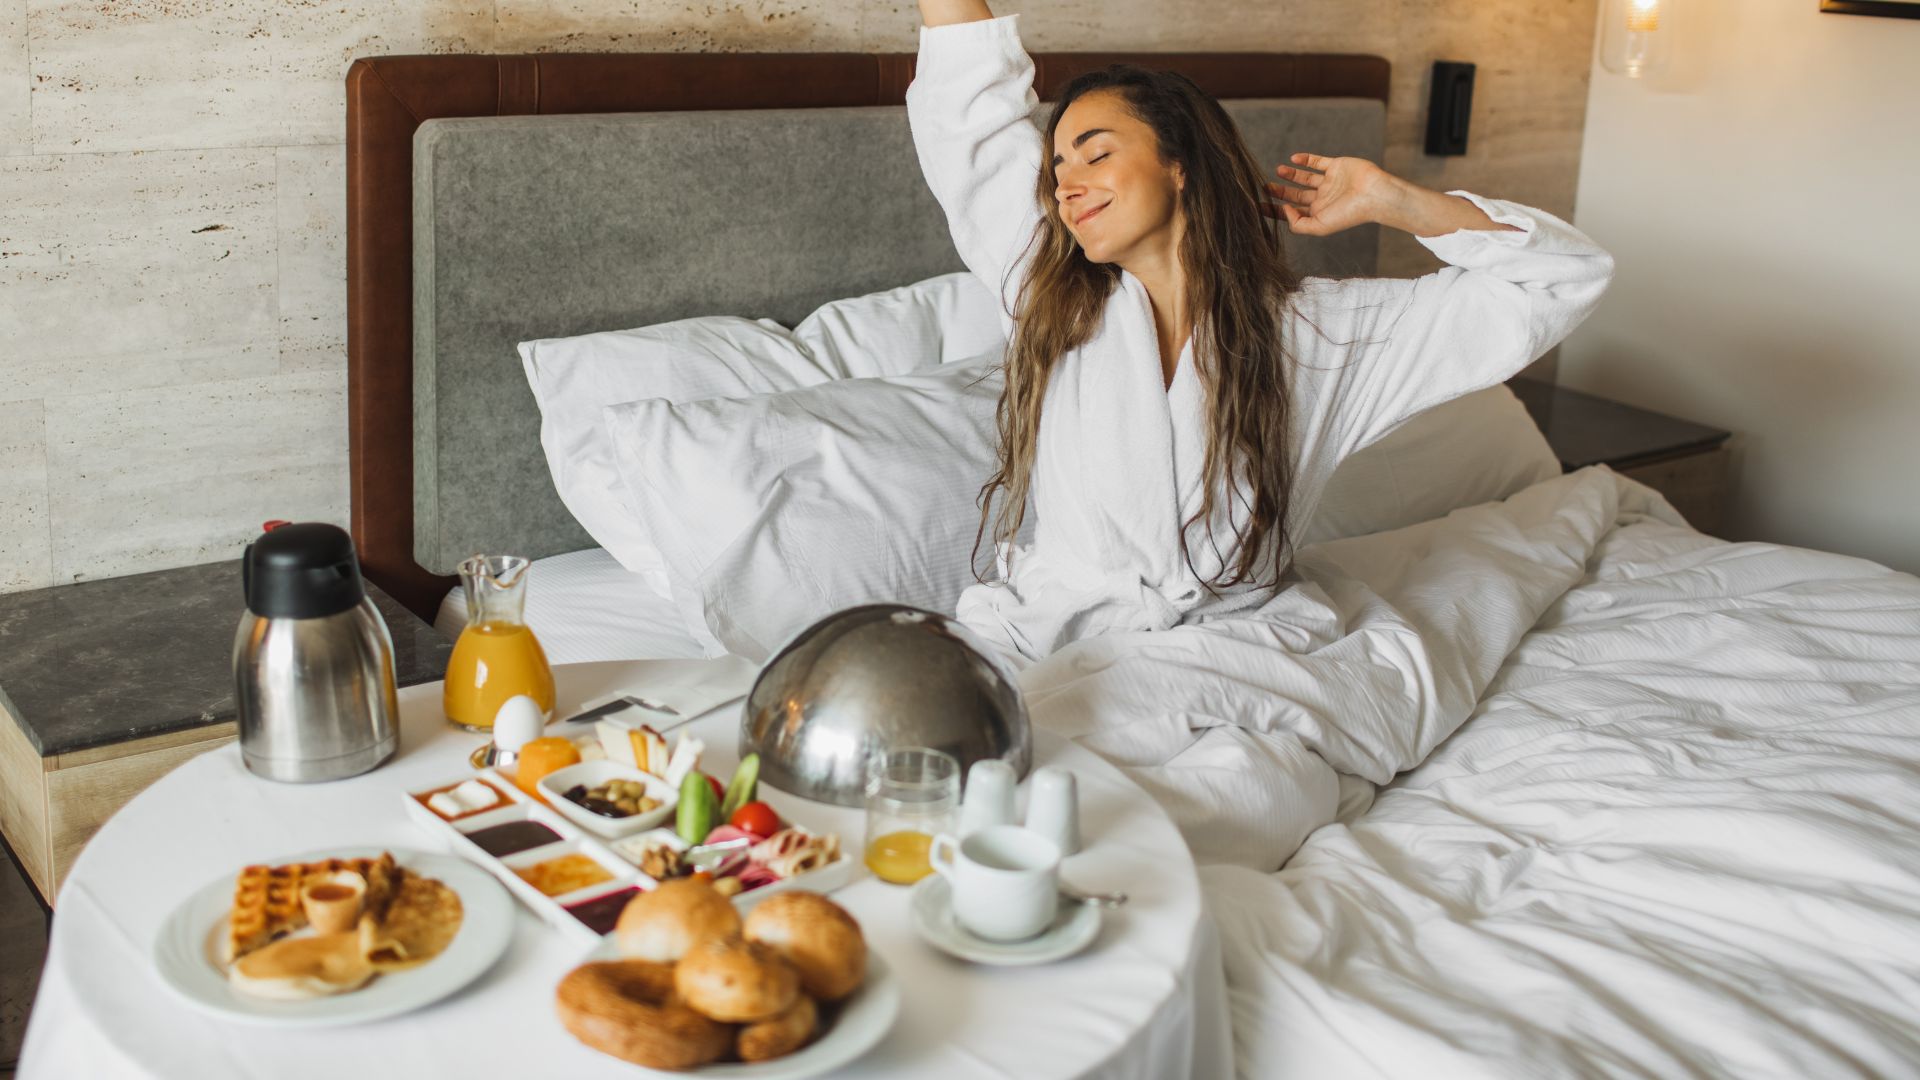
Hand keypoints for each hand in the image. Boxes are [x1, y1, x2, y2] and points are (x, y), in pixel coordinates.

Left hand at [1263, 153, 1401, 236]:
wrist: (1373, 195)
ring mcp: (1330, 182)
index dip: (1275, 209)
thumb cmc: (1350, 214)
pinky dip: (1306, 159)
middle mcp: (1323, 198)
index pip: (1291, 212)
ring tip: (1278, 170)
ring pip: (1305, 177)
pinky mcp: (1336, 166)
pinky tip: (1294, 159)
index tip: (1258, 206)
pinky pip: (1318, 161)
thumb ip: (1298, 223)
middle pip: (1296, 195)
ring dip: (1291, 174)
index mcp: (1318, 213)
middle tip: (1264, 187)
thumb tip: (1284, 210)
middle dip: (1280, 191)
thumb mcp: (1320, 227)